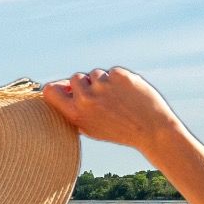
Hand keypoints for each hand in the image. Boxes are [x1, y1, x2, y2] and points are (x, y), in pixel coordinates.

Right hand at [42, 66, 184, 151]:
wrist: (152, 130)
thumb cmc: (119, 131)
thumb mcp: (91, 127)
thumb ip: (73, 109)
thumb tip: (57, 86)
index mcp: (76, 114)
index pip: (51, 90)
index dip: (57, 87)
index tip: (64, 88)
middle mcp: (86, 99)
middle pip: (75, 78)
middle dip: (86, 84)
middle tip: (102, 98)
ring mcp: (103, 85)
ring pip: (95, 73)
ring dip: (104, 82)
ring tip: (118, 99)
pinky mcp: (119, 76)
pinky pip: (113, 72)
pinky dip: (120, 80)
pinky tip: (129, 94)